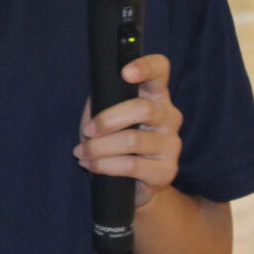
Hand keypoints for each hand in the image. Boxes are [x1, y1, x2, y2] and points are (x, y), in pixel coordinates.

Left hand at [73, 54, 182, 210]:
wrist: (131, 186)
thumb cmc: (115, 143)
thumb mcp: (106, 118)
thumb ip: (103, 101)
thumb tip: (96, 93)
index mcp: (155, 95)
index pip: (160, 70)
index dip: (146, 66)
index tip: (125, 72)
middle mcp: (169, 116)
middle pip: (143, 108)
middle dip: (107, 120)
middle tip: (86, 130)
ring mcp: (172, 144)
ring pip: (132, 140)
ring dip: (99, 147)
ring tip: (81, 153)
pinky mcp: (167, 171)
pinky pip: (132, 166)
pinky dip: (105, 165)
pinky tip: (92, 165)